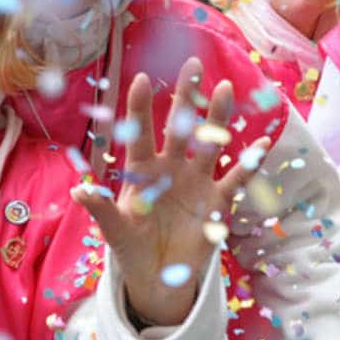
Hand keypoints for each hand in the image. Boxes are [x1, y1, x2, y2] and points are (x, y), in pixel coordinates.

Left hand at [72, 57, 269, 325]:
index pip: (140, 133)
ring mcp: (196, 181)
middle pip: (179, 127)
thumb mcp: (115, 230)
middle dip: (185, 97)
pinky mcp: (217, 201)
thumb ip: (101, 209)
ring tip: (225, 89)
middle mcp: (171, 168)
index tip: (142, 78)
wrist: (159, 275)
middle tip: (193, 64)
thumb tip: (77, 190)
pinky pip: (235, 178)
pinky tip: (262, 144)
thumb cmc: (132, 246)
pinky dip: (249, 164)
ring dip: (217, 119)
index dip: (140, 107)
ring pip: (208, 143)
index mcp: (142, 170)